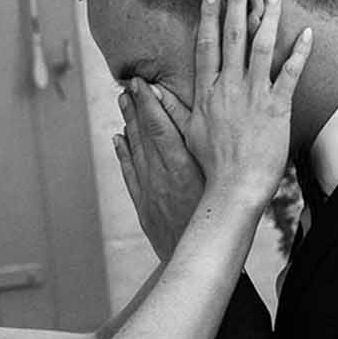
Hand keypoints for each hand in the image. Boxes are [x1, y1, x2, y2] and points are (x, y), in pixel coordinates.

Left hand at [114, 80, 204, 261]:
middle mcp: (162, 178)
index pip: (160, 128)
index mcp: (182, 168)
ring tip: (123, 102)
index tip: (141, 83)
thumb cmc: (218, 215)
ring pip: (135, 152)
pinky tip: (118, 139)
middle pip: (144, 136)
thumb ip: (201, 146)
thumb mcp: (215, 178)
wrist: (201, 254)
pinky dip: (123, 155)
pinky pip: (130, 175)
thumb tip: (191, 117)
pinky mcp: (144, 207)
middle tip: (128, 86)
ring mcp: (150, 193)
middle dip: (135, 108)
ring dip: (128, 125)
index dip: (148, 103)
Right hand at [185, 0, 310, 206]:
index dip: (209, 13)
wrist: (233, 188)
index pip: (207, 44)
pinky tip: (306, 31)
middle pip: (232, 36)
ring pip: (261, 47)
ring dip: (267, 16)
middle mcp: (229, 88)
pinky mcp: (277, 109)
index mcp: (207, 92)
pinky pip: (290, 75)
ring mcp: (253, 96)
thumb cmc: (210, 165)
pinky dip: (299, 52)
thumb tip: (147, 91)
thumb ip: (169, 108)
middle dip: (236, 1)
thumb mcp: (185, 134)